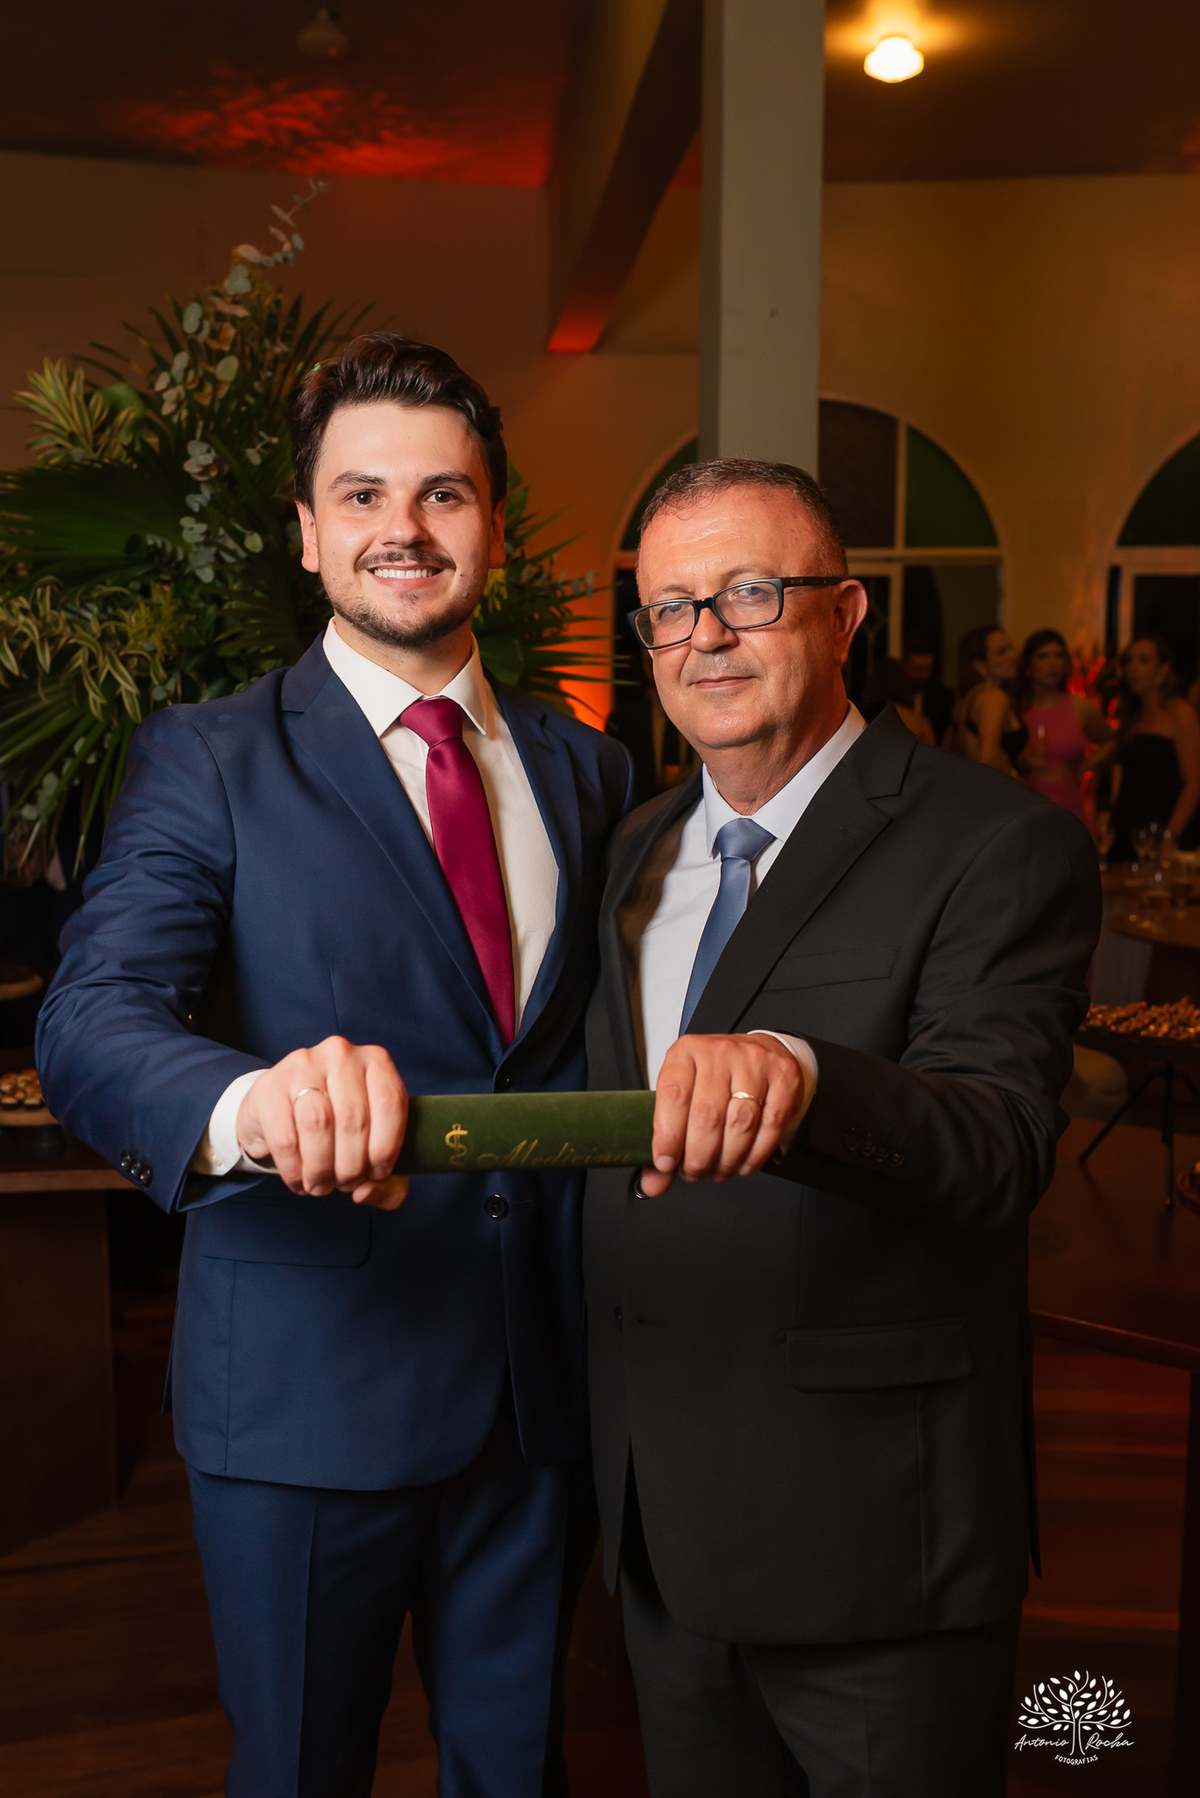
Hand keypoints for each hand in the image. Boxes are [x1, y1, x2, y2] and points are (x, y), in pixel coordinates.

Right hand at [236, 1035, 408, 1207]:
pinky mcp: (269, 1085)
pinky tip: (299, 1179)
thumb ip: (388, 1185)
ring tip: (321, 1186)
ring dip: (321, 1169)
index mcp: (376, 1061)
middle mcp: (340, 1053)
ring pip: (318, 1125)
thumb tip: (365, 1192)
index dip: (387, 1148)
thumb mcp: (372, 1151)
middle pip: (354, 1119)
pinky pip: (285, 1137)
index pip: (390, 1104)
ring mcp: (302, 1064)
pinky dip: (294, 1169)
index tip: (377, 1173)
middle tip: (345, 1185)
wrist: (282, 1109)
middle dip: (351, 1166)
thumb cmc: (338, 1130)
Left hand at [641, 1033, 804, 1197]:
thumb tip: (654, 1184)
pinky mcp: (783, 1078)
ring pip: (740, 1124)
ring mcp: (754, 1062)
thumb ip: (666, 1138)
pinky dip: (755, 1155)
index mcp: (686, 1053)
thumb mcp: (683, 1095)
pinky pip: (771, 1125)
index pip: (674, 1096)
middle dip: (699, 1157)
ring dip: (727, 1160)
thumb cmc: (715, 1077)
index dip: (668, 1137)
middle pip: (708, 1116)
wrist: (760, 1052)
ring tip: (718, 1170)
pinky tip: (744, 1163)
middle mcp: (719, 1053)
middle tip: (695, 1172)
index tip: (666, 1164)